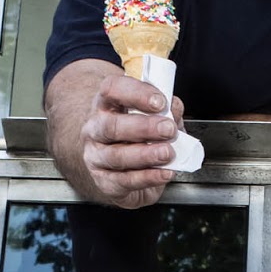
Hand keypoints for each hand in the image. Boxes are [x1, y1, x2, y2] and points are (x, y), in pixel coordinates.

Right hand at [78, 73, 183, 208]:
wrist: (125, 175)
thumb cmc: (139, 140)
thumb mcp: (156, 120)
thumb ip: (167, 112)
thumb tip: (174, 107)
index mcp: (107, 105)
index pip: (112, 89)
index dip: (136, 93)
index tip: (160, 102)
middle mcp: (95, 129)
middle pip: (111, 125)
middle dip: (143, 127)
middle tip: (168, 129)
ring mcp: (96, 157)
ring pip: (116, 156)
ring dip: (146, 154)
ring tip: (167, 153)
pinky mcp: (105, 182)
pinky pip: (125, 181)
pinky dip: (148, 177)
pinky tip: (164, 173)